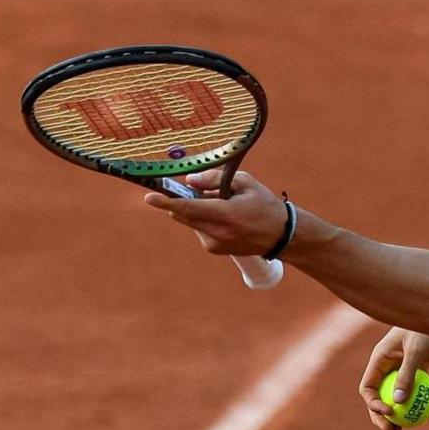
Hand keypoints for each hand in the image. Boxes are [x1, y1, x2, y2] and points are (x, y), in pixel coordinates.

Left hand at [142, 169, 286, 257]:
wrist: (279, 234)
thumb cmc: (263, 203)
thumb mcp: (244, 182)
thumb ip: (214, 180)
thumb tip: (188, 182)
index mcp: (225, 214)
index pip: (188, 208)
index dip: (166, 202)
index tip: (149, 197)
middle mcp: (217, 232)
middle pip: (184, 214)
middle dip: (183, 201)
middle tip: (198, 190)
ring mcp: (214, 244)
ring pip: (191, 221)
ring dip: (197, 210)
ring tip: (223, 205)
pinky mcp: (214, 249)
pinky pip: (199, 229)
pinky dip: (204, 220)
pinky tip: (225, 218)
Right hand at [358, 326, 428, 429]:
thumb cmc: (425, 329)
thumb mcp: (415, 351)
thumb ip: (406, 374)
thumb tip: (397, 402)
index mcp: (379, 360)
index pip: (368, 387)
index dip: (373, 404)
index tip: (389, 412)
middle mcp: (386, 367)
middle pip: (376, 397)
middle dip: (379, 416)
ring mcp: (399, 371)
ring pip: (391, 397)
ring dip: (394, 415)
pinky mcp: (414, 372)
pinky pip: (408, 393)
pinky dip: (410, 406)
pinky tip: (418, 418)